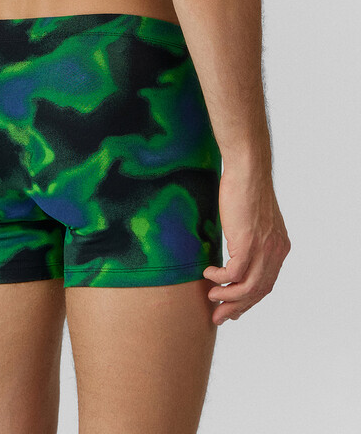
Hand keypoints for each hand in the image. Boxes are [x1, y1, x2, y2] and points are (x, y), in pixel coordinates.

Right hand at [203, 165, 290, 325]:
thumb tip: (236, 249)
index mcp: (279, 247)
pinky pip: (233, 273)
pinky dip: (219, 278)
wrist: (248, 171)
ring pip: (246, 288)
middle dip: (237, 307)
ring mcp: (263, 250)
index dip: (249, 300)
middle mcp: (275, 252)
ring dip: (227, 298)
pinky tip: (207, 273)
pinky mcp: (247, 244)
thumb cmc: (246, 188)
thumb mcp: (253, 219)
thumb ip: (251, 237)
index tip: (233, 308)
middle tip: (219, 316)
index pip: (266, 284)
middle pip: (257, 291)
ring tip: (211, 297)